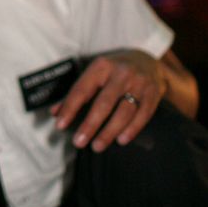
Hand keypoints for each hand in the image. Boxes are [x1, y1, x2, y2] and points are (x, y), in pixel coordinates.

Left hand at [51, 50, 167, 151]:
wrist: (147, 60)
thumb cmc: (114, 71)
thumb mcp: (94, 74)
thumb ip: (76, 93)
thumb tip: (54, 113)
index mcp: (101, 66)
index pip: (82, 89)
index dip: (70, 108)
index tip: (60, 125)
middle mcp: (121, 73)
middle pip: (103, 103)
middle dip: (90, 125)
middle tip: (79, 142)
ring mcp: (139, 83)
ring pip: (124, 112)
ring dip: (109, 132)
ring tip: (97, 146)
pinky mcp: (153, 93)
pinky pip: (143, 115)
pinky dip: (132, 129)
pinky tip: (121, 140)